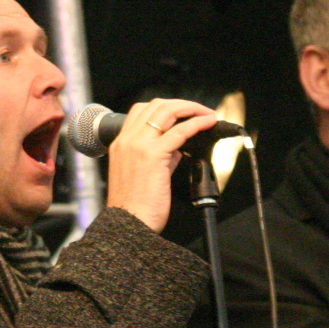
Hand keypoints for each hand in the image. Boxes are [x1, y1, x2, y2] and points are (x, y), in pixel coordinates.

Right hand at [104, 98, 220, 233]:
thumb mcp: (144, 173)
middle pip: (155, 105)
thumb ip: (160, 156)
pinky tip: (208, 123)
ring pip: (166, 111)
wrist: (128, 223)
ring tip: (206, 115)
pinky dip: (197, 123)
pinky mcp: (153, 155)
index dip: (165, 107)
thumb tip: (178, 147)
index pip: (141, 111)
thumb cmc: (134, 205)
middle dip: (182, 104)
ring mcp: (138, 146)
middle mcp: (127, 140)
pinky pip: (179, 131)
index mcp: (120, 143)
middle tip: (200, 111)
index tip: (183, 114)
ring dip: (191, 109)